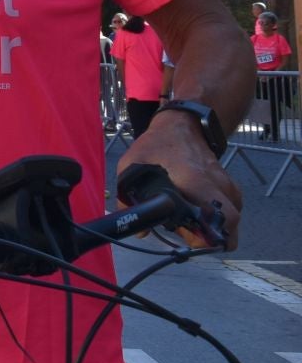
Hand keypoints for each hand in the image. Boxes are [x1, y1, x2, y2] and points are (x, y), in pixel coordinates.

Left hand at [119, 114, 244, 248]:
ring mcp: (226, 184)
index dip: (208, 237)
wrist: (181, 125)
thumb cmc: (155, 147)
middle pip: (232, 224)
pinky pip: (230, 208)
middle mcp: (218, 185)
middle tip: (186, 230)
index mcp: (196, 181)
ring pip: (232, 218)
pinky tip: (197, 209)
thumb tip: (139, 231)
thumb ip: (129, 200)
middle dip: (211, 236)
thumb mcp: (131, 168)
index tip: (186, 237)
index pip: (223, 217)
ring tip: (188, 219)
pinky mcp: (229, 185)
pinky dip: (217, 215)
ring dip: (214, 225)